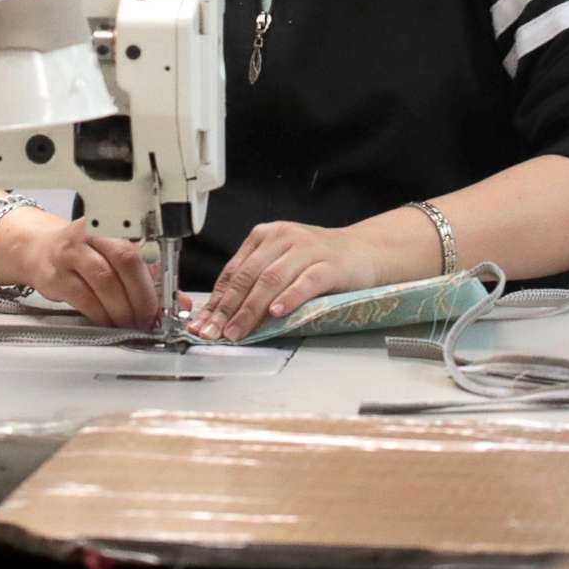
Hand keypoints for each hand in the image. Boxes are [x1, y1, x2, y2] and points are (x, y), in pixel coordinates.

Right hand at [0, 213, 159, 328]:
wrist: (38, 248)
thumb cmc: (83, 253)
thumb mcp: (115, 257)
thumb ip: (148, 278)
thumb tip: (180, 304)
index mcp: (113, 227)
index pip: (142, 250)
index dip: (155, 281)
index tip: (163, 305)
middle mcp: (92, 235)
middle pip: (125, 261)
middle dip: (141, 296)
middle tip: (147, 319)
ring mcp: (71, 253)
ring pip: (104, 281)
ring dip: (122, 309)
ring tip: (129, 324)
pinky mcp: (55, 276)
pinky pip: (84, 298)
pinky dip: (100, 314)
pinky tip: (108, 322)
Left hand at [190, 221, 392, 342]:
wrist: (364, 251)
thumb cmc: (319, 261)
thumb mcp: (282, 263)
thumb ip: (255, 282)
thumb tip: (222, 315)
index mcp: (265, 236)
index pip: (234, 270)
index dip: (217, 300)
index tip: (203, 323)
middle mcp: (283, 237)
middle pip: (248, 275)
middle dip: (228, 308)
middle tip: (215, 332)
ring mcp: (307, 249)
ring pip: (272, 279)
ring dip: (251, 309)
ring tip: (238, 331)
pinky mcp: (330, 265)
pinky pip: (306, 282)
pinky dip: (289, 297)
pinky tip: (277, 313)